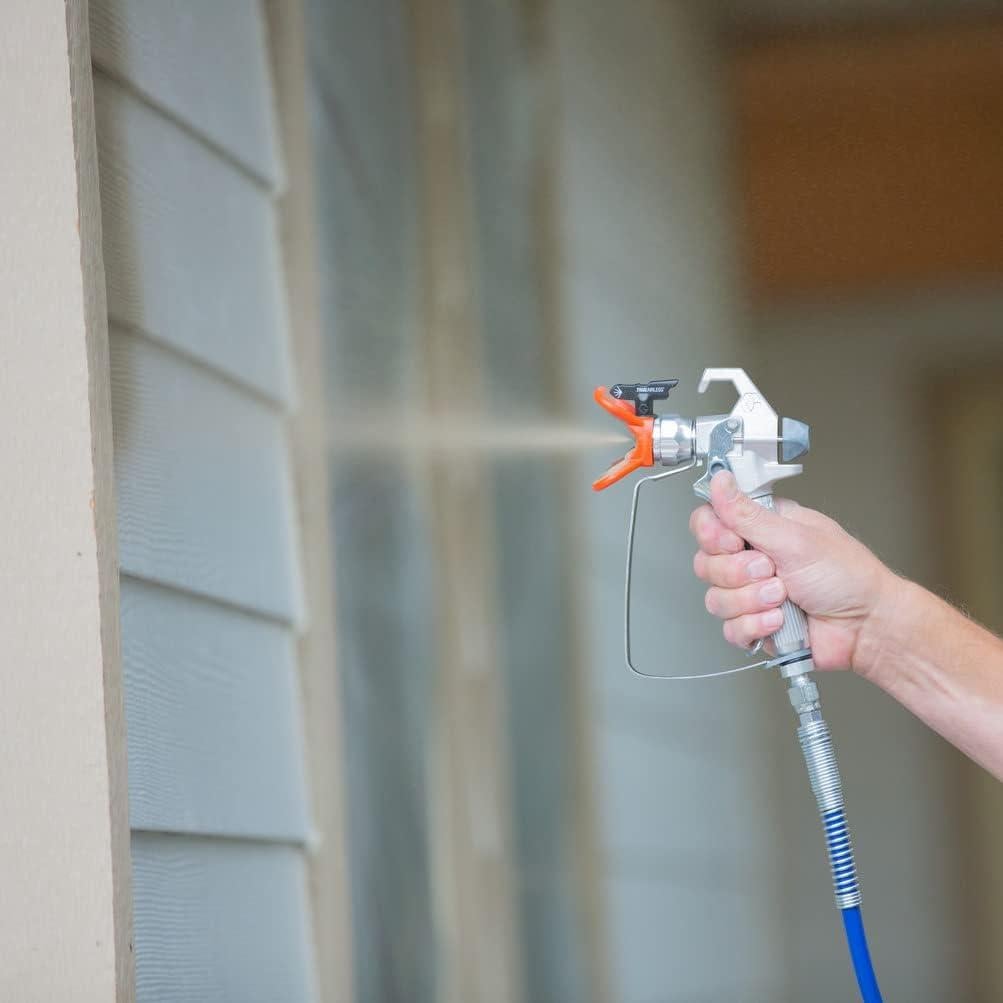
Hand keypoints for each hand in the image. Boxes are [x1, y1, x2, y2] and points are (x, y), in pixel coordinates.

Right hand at [689, 471, 900, 672]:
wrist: (867, 627)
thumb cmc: (848, 577)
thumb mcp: (794, 538)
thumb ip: (748, 514)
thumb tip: (720, 481)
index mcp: (761, 527)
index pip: (709, 521)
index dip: (712, 534)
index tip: (734, 542)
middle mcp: (752, 557)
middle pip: (706, 563)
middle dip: (739, 572)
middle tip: (770, 570)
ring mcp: (751, 593)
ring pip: (715, 598)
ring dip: (752, 600)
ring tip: (783, 597)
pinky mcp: (754, 623)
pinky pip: (731, 628)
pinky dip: (757, 625)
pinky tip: (780, 620)